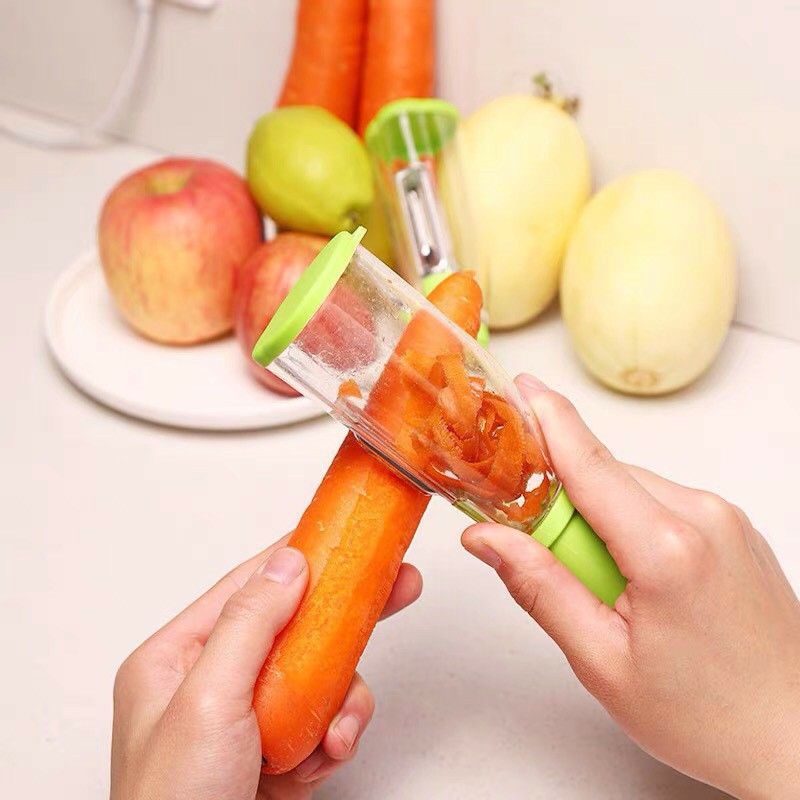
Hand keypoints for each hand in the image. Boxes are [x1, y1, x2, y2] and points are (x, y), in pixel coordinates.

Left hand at [111, 537, 421, 799]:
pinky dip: (335, 740)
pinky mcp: (277, 752)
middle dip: (345, 620)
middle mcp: (214, 683)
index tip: (344, 534)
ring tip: (337, 734)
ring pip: (320, 678)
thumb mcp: (207, 703)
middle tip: (396, 589)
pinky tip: (323, 761)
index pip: (249, 586)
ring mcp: (248, 719)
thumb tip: (286, 562)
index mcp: (178, 658)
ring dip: (341, 704)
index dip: (300, 556)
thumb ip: (248, 625)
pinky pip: (324, 723)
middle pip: (295, 627)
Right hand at [462, 374, 799, 799]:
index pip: (589, 463)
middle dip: (564, 505)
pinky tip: (640, 585)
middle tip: (552, 562)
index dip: (547, 420)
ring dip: (599, 522)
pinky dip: (632, 528)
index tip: (519, 388)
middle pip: (603, 477)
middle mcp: (704, 516)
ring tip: (611, 593)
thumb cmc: (707, 716)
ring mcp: (726, 518)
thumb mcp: (602, 662)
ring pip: (631, 491)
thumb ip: (540, 588)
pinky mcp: (733, 528)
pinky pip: (661, 505)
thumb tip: (487, 538)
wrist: (794, 740)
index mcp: (668, 549)